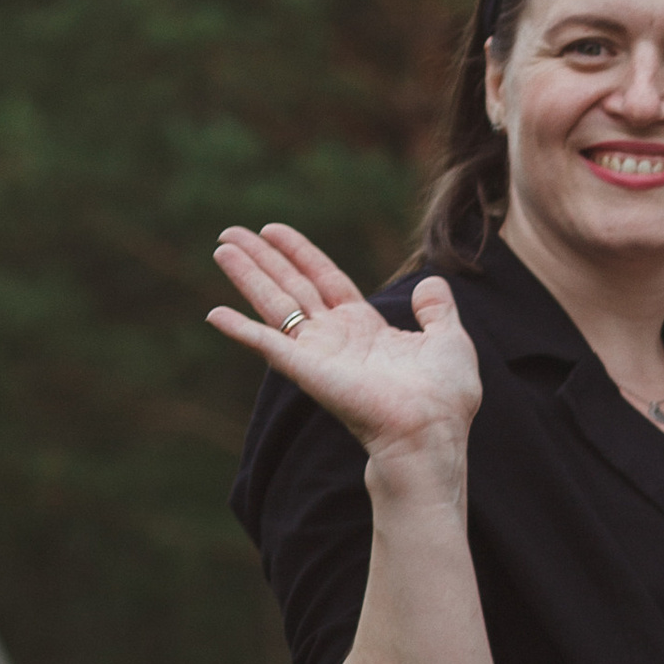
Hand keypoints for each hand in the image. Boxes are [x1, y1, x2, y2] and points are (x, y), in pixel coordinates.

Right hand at [208, 224, 479, 468]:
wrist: (433, 433)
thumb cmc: (445, 399)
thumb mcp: (448, 340)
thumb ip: (437, 310)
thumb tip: (431, 283)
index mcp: (366, 330)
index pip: (325, 280)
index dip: (300, 253)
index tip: (273, 230)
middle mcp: (336, 340)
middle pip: (291, 287)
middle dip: (262, 259)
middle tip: (229, 234)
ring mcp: (319, 355)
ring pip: (275, 305)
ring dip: (247, 276)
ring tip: (221, 248)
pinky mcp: (308, 371)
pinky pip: (268, 345)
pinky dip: (240, 330)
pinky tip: (214, 314)